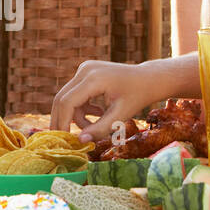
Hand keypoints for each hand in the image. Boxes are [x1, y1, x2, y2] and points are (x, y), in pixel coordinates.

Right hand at [51, 59, 179, 141]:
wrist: (148, 79)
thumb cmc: (138, 97)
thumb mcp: (121, 115)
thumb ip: (100, 129)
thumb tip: (80, 140)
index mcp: (94, 78)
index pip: (67, 102)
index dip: (63, 122)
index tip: (63, 140)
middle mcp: (85, 70)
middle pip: (62, 98)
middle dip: (62, 120)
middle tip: (64, 139)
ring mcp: (84, 69)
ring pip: (67, 97)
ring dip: (75, 115)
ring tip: (92, 126)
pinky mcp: (85, 72)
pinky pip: (75, 93)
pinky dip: (81, 107)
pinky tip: (97, 112)